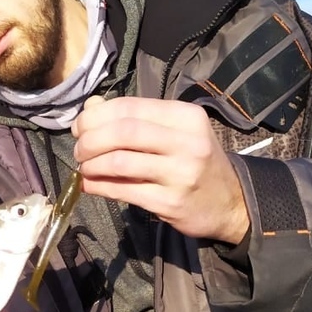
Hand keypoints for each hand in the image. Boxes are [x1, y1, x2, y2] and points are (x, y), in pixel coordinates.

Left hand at [71, 96, 249, 244]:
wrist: (231, 202)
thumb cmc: (196, 161)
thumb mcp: (175, 131)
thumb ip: (135, 119)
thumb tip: (90, 110)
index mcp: (186, 117)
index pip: (130, 107)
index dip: (96, 116)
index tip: (80, 127)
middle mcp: (187, 143)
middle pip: (123, 133)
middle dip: (90, 140)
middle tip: (79, 149)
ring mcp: (180, 174)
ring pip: (120, 162)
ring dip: (92, 164)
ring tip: (84, 167)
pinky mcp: (170, 203)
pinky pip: (124, 191)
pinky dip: (99, 186)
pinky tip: (89, 185)